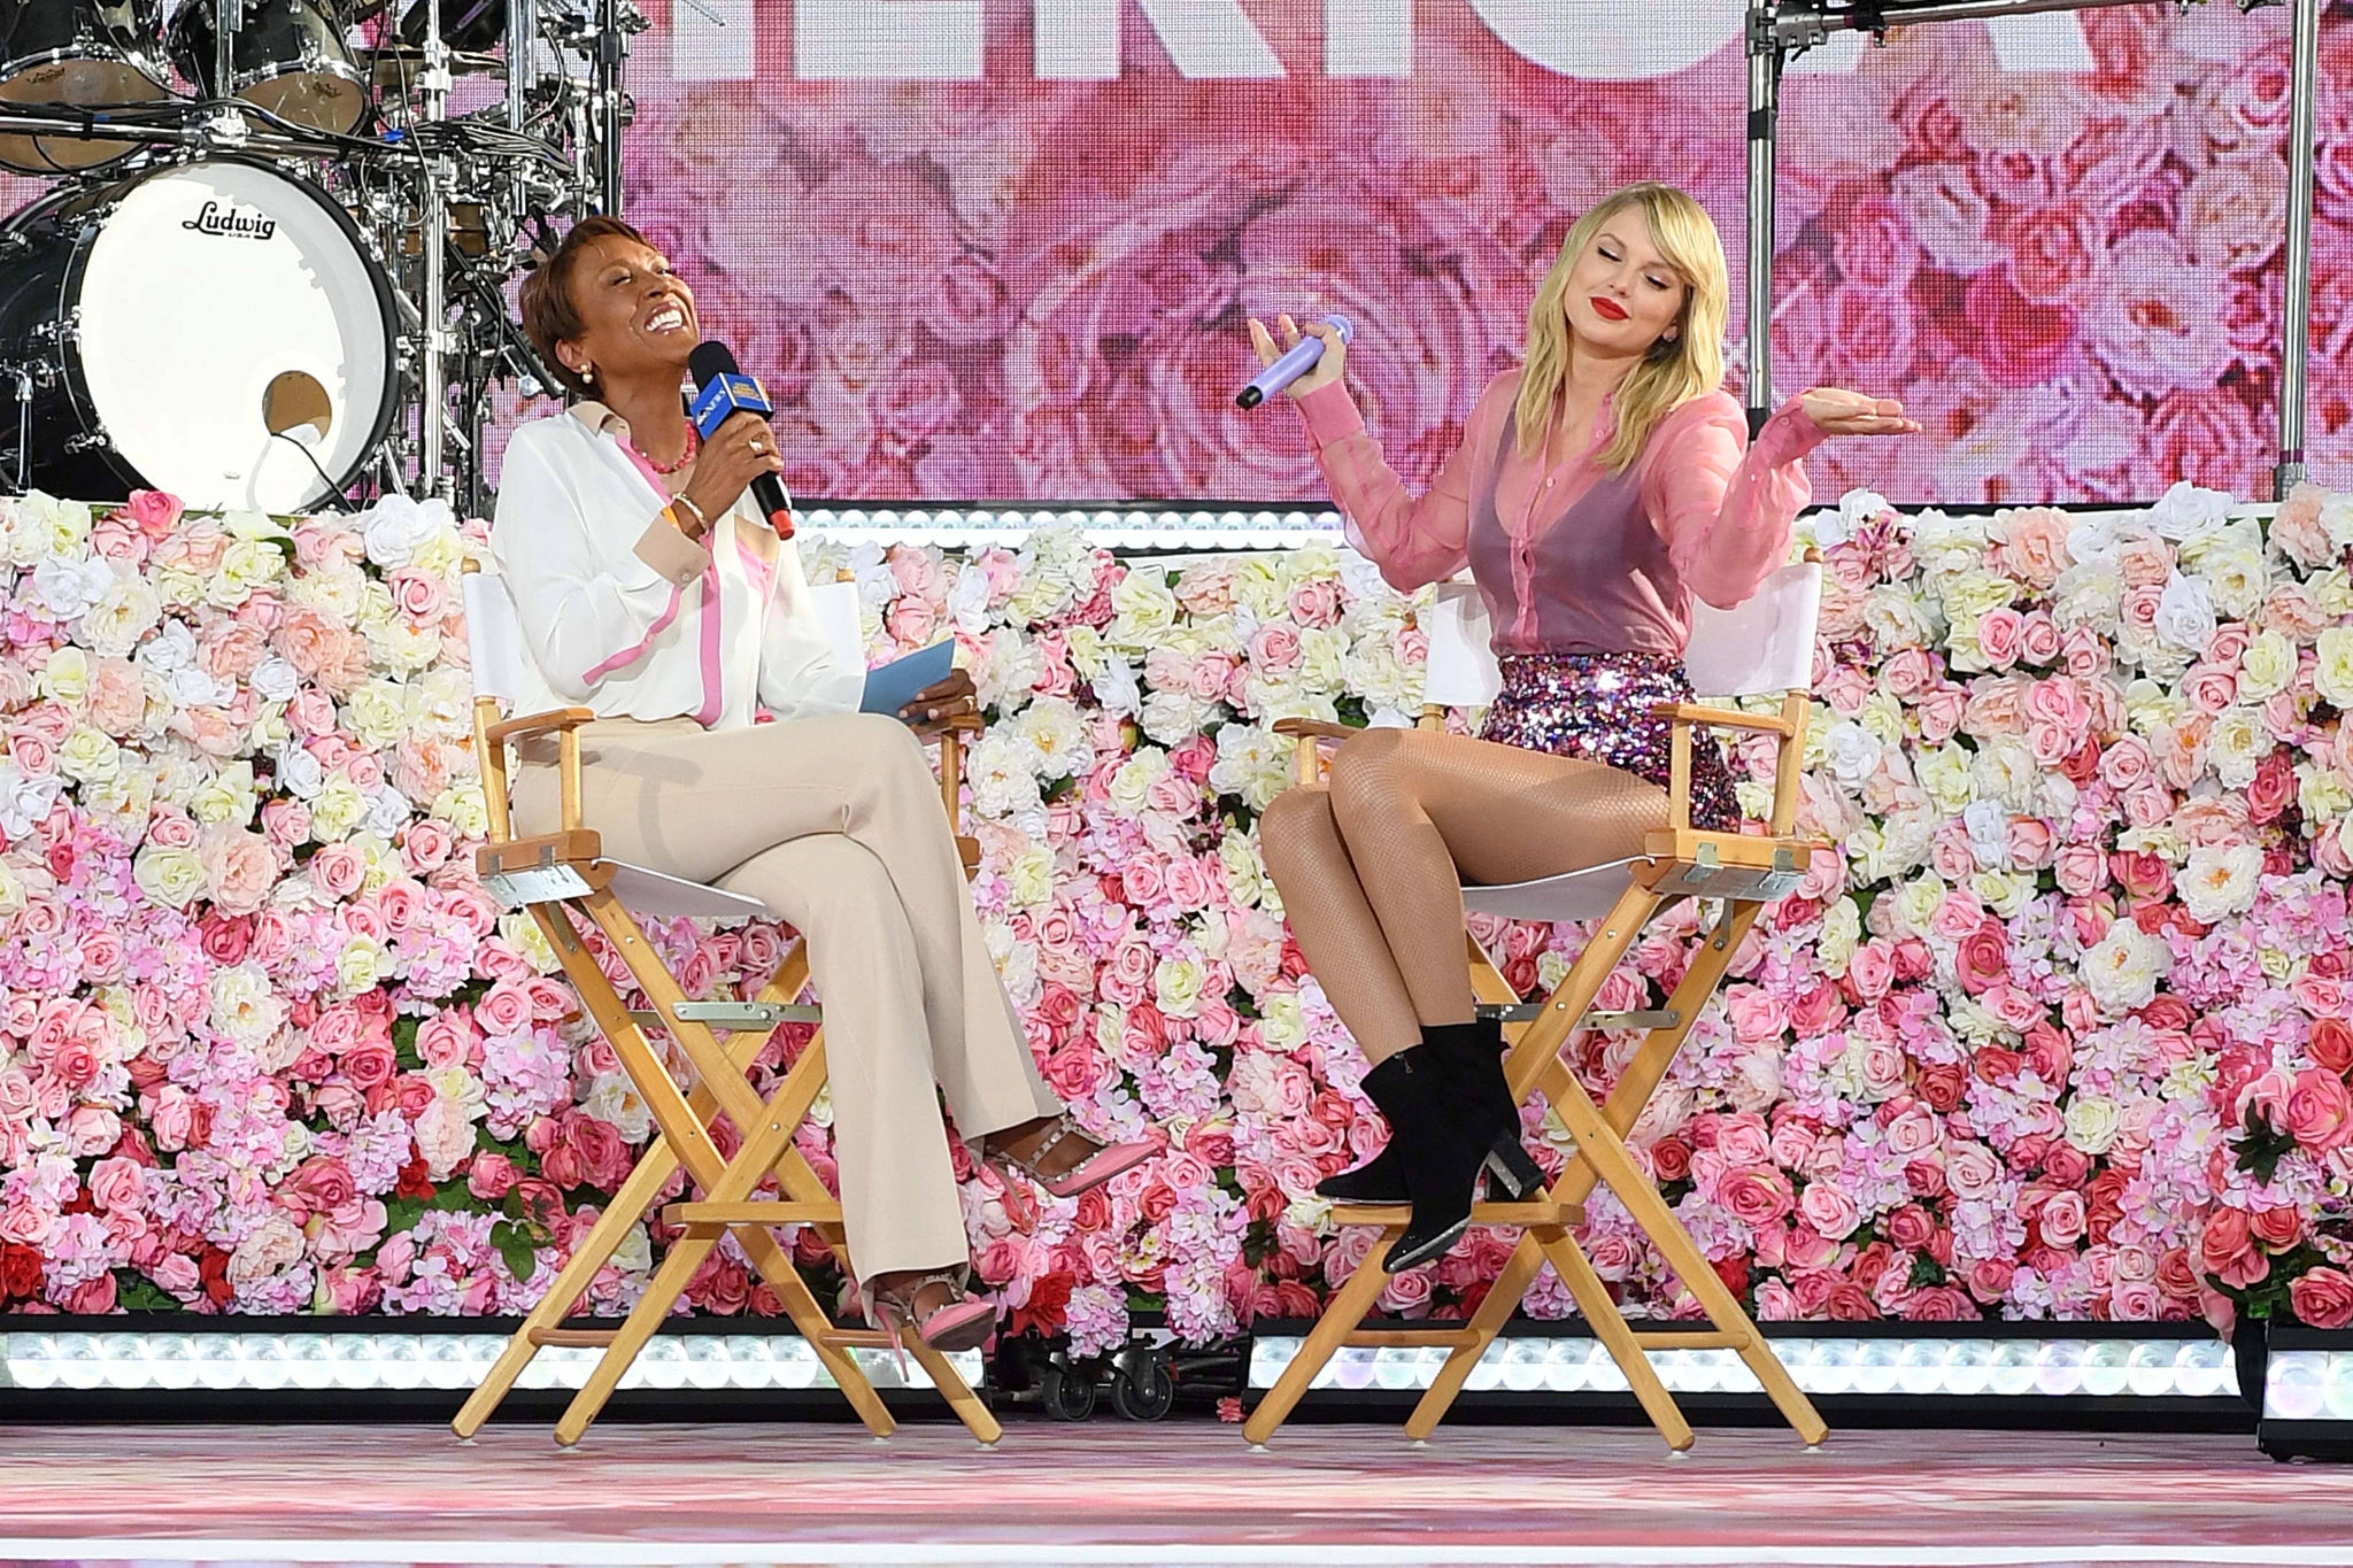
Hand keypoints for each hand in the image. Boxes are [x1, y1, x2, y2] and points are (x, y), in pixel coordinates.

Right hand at [678, 410, 783, 532]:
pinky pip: (770, 461)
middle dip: (768, 434)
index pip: (742, 416)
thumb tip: (737, 436)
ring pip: (766, 442)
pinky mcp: (745, 471)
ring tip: (772, 458)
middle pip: (758, 426)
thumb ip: (722, 442)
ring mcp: (737, 456)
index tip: (761, 428)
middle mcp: (728, 442)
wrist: (698, 502)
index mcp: (718, 436)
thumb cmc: (703, 483)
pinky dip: (777, 465)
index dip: (757, 420)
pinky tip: (775, 469)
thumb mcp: (708, 453)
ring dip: (774, 451)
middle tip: (768, 444)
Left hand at [900, 667, 978, 736]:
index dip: (933, 690)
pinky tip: (974, 735)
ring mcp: (972, 703)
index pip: (948, 681)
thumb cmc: (929, 696)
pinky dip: (977, 728)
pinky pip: (979, 723)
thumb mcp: (921, 687)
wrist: (935, 707)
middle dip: (930, 705)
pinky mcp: (975, 718)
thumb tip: (895, 686)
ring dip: (946, 713)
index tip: (917, 696)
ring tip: (931, 718)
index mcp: (958, 676)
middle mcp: (968, 688)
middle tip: (912, 712)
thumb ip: (914, 685)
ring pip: (962, 708)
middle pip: (952, 696)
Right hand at [1247, 313, 1346, 399]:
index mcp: (1311, 357)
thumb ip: (1325, 330)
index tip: (1288, 319)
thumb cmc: (1331, 374)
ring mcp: (1287, 368)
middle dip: (1282, 329)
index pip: (1300, 341)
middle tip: (1280, 317)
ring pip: (1270, 349)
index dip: (1293, 330)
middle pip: (1286, 343)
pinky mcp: (1278, 373)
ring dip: (1260, 335)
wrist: (1322, 390)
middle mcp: (1298, 362)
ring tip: (1254, 323)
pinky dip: (1259, 343)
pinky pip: (1265, 357)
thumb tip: (1307, 326)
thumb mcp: (1336, 344)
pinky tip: (1255, 332)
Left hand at [1799, 387, 1921, 437]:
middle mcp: (1850, 424)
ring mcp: (1838, 419)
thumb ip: (1877, 408)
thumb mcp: (1858, 404)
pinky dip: (1856, 412)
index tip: (1916, 428)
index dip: (1899, 428)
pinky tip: (1869, 409)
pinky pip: (1843, 413)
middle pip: (1874, 427)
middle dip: (1893, 427)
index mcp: (1859, 422)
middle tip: (1910, 427)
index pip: (1882, 426)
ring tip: (1897, 422)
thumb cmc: (1830, 406)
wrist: (1801, 407)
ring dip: (1880, 423)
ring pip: (1862, 424)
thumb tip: (1899, 409)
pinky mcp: (1827, 410)